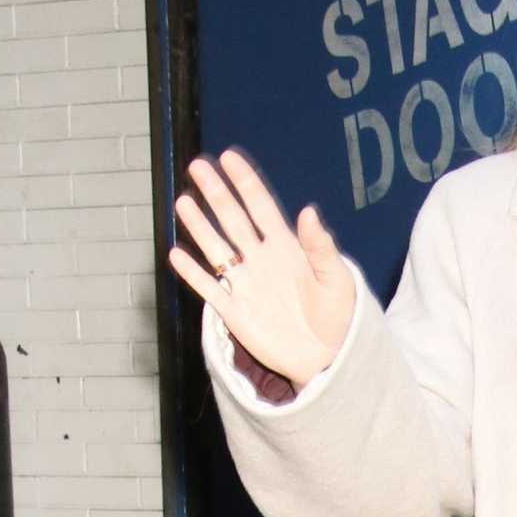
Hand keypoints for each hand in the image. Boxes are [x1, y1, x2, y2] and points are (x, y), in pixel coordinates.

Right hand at [169, 149, 355, 391]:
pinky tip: (177, 254)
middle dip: (216, 193)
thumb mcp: (336, 280)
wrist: (328, 359)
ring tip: (183, 202)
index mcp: (288, 248)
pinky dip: (193, 273)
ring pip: (217, 249)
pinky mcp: (236, 312)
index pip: (261, 207)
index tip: (229, 157)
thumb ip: (320, 247)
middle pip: (233, 220)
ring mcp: (247, 284)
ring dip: (200, 227)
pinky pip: (209, 288)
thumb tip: (308, 211)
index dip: (246, 182)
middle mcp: (262, 260)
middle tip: (198, 167)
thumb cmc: (339, 317)